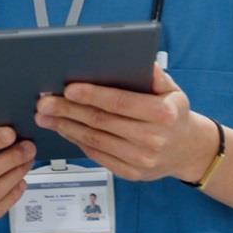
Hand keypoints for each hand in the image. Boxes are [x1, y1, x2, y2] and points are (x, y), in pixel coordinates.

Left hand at [34, 64, 217, 182]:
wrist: (188, 151)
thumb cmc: (174, 114)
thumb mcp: (173, 90)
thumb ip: (153, 75)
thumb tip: (133, 59)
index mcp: (163, 114)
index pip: (120, 103)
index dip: (93, 96)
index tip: (69, 88)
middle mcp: (153, 139)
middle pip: (102, 122)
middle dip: (68, 110)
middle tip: (44, 102)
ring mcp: (141, 160)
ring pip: (95, 140)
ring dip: (66, 127)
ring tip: (46, 115)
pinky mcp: (131, 173)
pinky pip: (97, 155)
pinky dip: (77, 141)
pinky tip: (64, 129)